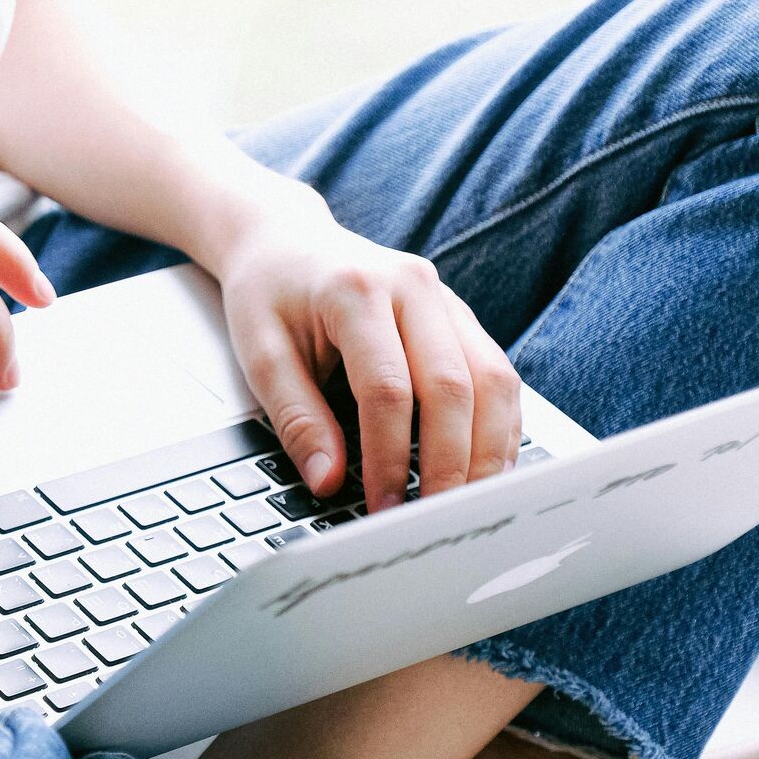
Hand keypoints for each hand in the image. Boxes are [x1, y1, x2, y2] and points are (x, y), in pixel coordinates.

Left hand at [216, 196, 520, 511]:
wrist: (286, 240)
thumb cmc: (269, 294)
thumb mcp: (261, 354)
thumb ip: (296, 418)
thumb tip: (328, 480)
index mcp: (357, 290)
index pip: (388, 389)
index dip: (389, 456)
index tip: (382, 507)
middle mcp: (414, 286)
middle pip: (455, 386)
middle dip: (449, 463)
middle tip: (433, 518)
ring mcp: (445, 299)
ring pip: (493, 380)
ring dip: (488, 450)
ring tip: (469, 504)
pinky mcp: (460, 316)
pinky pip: (497, 374)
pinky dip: (497, 426)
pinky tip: (484, 467)